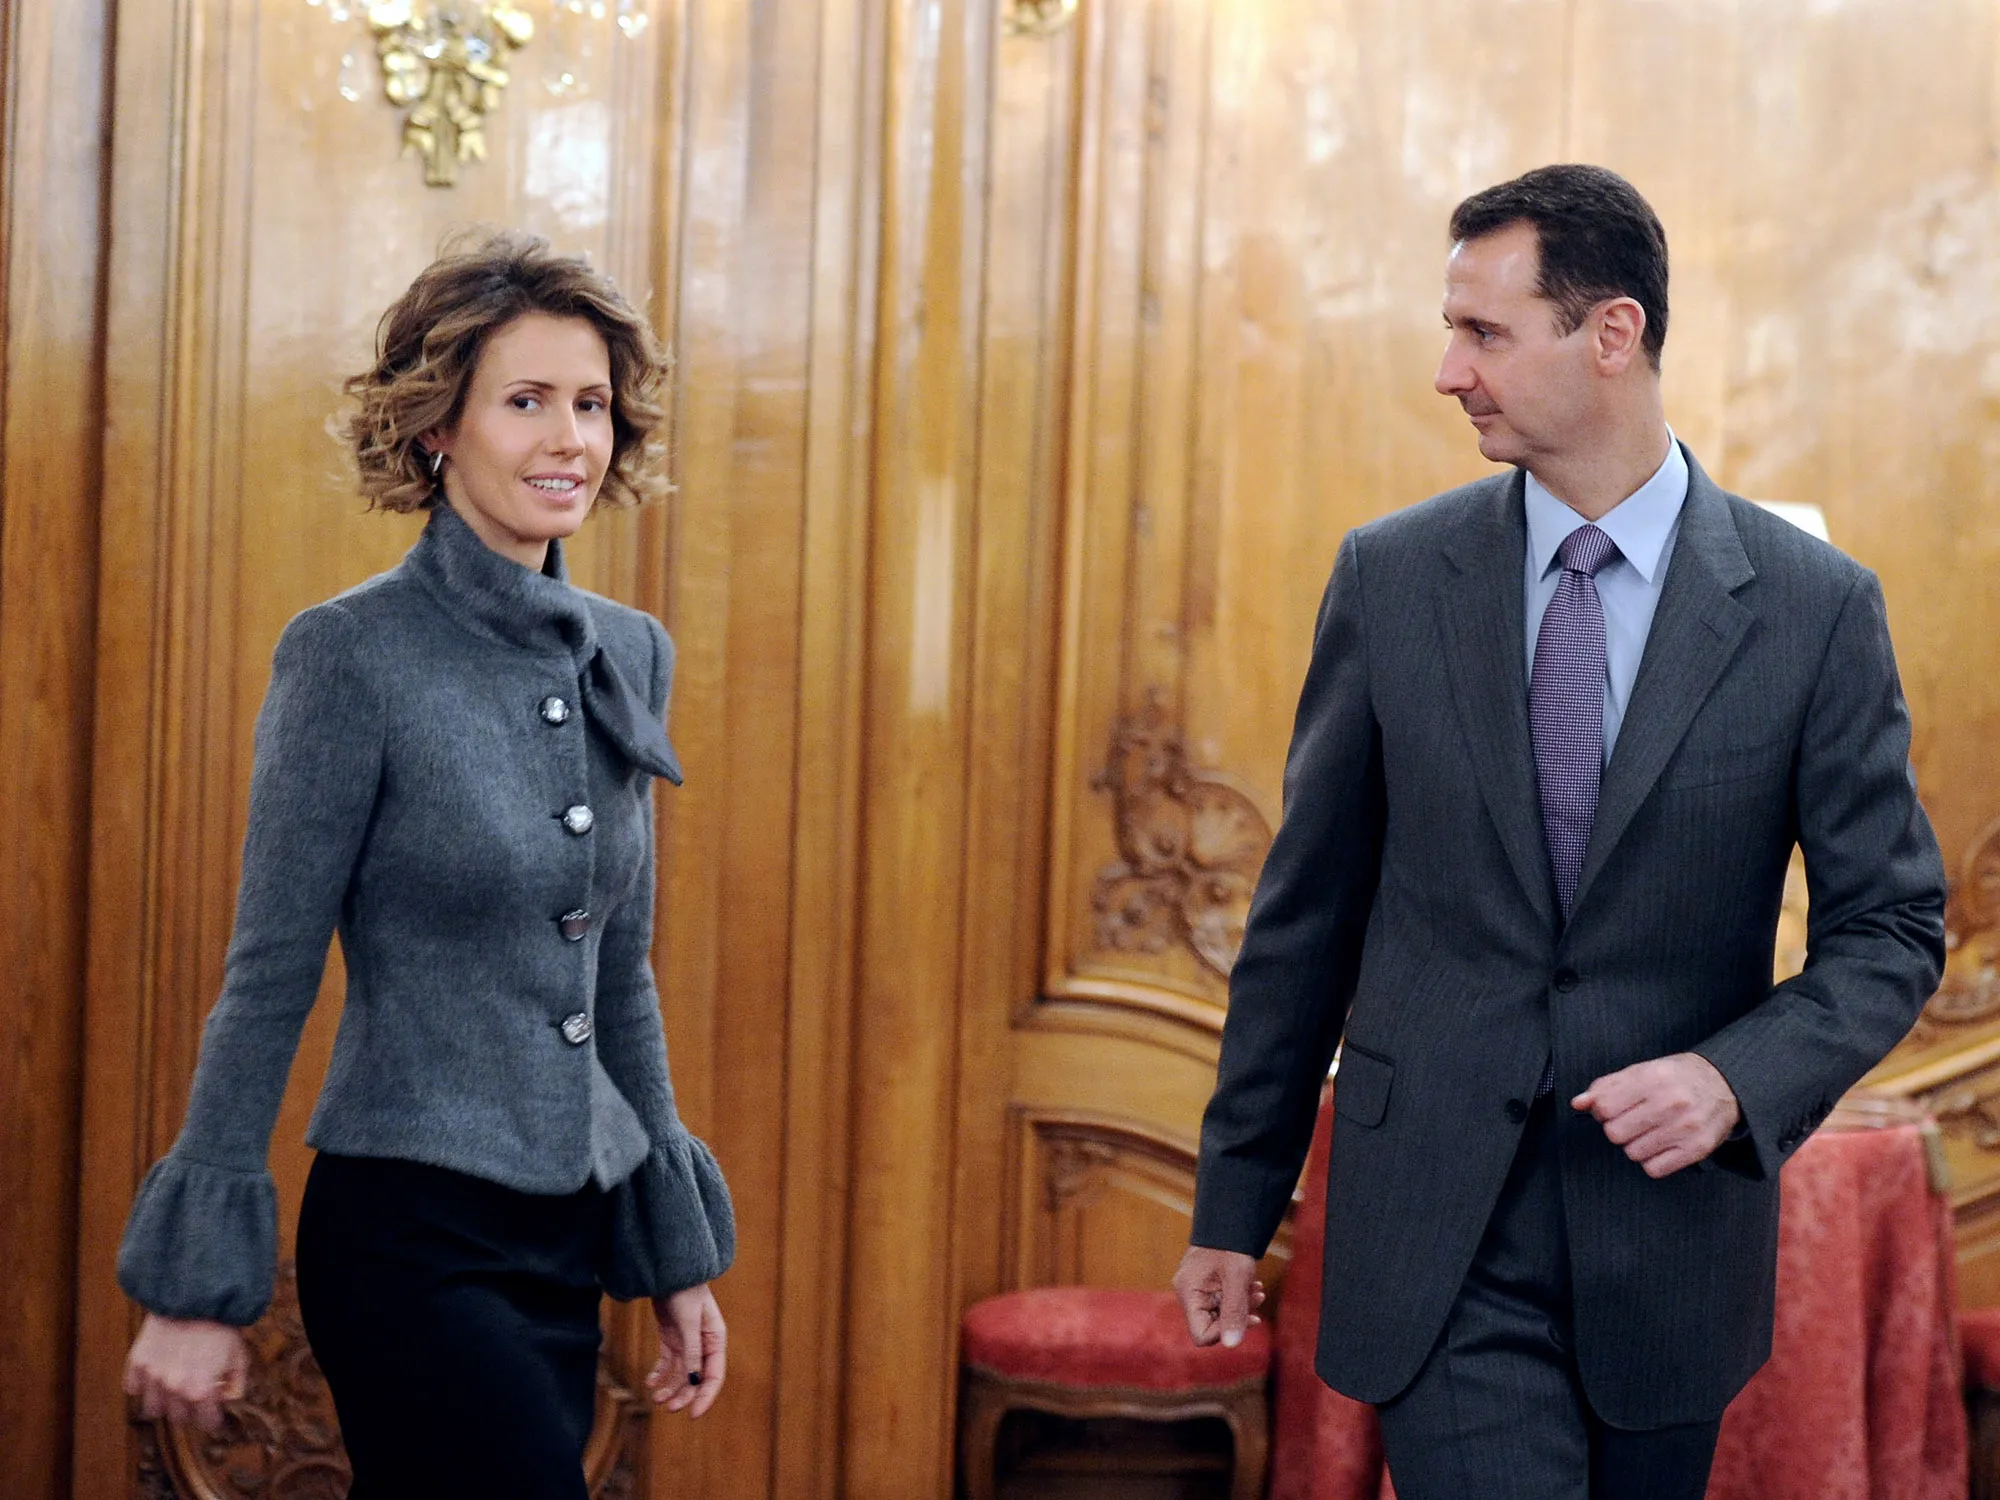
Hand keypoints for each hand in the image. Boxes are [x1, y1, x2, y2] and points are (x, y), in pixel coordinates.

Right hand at [123, 1314, 248, 1434]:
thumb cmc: (221, 1326)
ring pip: (152, 1409)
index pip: (204, 1422)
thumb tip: (227, 1399)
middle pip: (177, 1418)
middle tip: (194, 1400)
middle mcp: (174, 1389)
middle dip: (188, 1411)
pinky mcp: (137, 1362)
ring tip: (172, 1390)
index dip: (211, 1420)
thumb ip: (235, 1384)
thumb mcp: (239, 1357)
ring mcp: (152, 1377)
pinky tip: (154, 1376)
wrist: (197, 1297)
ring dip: (163, 1402)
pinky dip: (142, 1386)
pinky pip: (133, 1387)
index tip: (212, 1416)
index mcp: (201, 1391)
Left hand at [647, 1283, 725, 1416]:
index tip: (693, 1415)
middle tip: (667, 1406)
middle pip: (696, 1378)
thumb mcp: (689, 1322)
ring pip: (681, 1374)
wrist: (669, 1271)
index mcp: (716, 1340)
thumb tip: (694, 1380)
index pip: (714, 1376)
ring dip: (670, 1387)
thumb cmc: (685, 1292)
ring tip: (656, 1397)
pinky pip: (667, 1363)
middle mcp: (703, 1344)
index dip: (705, 1396)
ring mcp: (687, 1342)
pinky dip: (659, 1374)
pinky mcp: (671, 1338)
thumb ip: (692, 1350)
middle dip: (683, 1395)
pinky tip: (650, 1381)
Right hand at [1171, 1246, 1266, 1348]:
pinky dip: (1238, 1298)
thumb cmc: (1231, 1246)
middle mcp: (1188, 1295)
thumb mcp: (1237, 1279)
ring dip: (1242, 1306)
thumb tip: (1232, 1345)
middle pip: (1212, 1325)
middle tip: (1257, 1298)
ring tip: (1257, 1289)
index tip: (1246, 1318)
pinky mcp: (1206, 1286)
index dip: (1224, 1332)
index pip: (1201, 1335)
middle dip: (1237, 1316)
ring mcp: (1196, 1290)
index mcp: (1189, 1294)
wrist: (1229, 1221)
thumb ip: (1234, 1312)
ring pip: (1220, 1314)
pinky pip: (1222, 1302)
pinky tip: (1252, 1286)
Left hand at [1574, 1052, 1740, 1178]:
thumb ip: (1607, 1086)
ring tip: (1650, 1131)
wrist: (1723, 1084)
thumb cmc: (1677, 1077)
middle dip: (1617, 1129)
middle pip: (1615, 1133)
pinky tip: (1660, 1144)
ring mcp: (1685, 1127)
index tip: (1611, 1110)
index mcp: (1652, 1078)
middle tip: (1632, 1121)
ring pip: (1633, 1153)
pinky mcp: (1697, 1149)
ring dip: (1635, 1145)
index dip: (1601, 1111)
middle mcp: (1670, 1103)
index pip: (1604, 1107)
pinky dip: (1652, 1160)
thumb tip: (1579, 1103)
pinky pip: (1654, 1169)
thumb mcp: (1641, 1071)